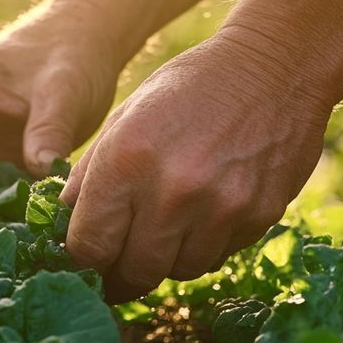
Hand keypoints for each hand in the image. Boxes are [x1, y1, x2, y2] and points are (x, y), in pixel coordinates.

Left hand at [60, 29, 332, 302]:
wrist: (276, 67)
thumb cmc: (189, 88)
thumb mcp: (124, 117)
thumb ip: (90, 175)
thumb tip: (67, 221)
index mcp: (126, 161)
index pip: (90, 246)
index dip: (85, 259)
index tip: (89, 259)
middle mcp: (172, 190)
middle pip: (134, 273)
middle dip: (123, 274)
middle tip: (121, 266)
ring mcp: (221, 208)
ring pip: (179, 272)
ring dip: (167, 261)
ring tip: (167, 230)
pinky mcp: (260, 216)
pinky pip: (218, 257)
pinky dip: (204, 247)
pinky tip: (204, 215)